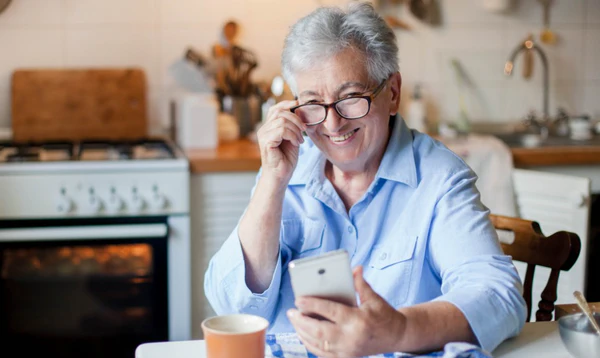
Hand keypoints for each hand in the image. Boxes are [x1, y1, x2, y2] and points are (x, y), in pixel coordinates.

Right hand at [256, 100, 305, 182]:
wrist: (280, 176)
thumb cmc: (286, 159)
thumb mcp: (292, 138)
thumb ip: (292, 126)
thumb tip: (300, 111)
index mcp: (269, 127)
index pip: (275, 109)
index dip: (287, 104)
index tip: (299, 106)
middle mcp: (263, 129)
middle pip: (280, 112)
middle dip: (296, 119)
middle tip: (304, 130)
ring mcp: (263, 136)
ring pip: (282, 121)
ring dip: (295, 129)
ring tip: (300, 140)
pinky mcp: (266, 142)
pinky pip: (281, 130)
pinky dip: (292, 135)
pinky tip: (296, 143)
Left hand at [287, 266, 405, 356]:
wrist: (396, 337)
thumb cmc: (384, 315)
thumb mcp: (374, 298)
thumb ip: (360, 284)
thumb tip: (355, 268)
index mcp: (358, 320)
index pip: (330, 312)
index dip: (312, 305)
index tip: (298, 299)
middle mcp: (351, 338)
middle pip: (319, 331)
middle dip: (301, 321)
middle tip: (291, 311)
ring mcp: (347, 350)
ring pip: (317, 343)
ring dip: (302, 332)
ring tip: (294, 320)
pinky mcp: (345, 357)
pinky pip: (322, 352)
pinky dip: (309, 343)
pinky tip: (303, 333)